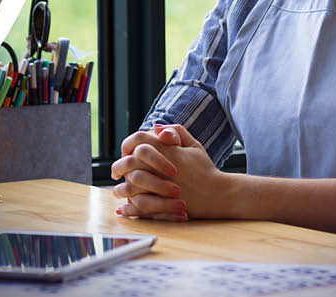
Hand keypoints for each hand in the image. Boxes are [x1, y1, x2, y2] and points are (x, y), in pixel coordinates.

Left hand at [112, 124, 231, 220]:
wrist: (220, 194)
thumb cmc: (205, 169)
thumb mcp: (194, 145)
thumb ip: (176, 131)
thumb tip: (154, 126)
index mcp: (168, 151)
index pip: (138, 140)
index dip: (128, 144)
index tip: (124, 153)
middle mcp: (162, 167)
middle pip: (129, 162)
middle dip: (118, 167)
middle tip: (115, 174)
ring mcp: (162, 187)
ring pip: (130, 186)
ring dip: (121, 189)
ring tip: (119, 192)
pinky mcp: (164, 205)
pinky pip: (139, 206)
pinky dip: (129, 208)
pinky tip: (124, 209)